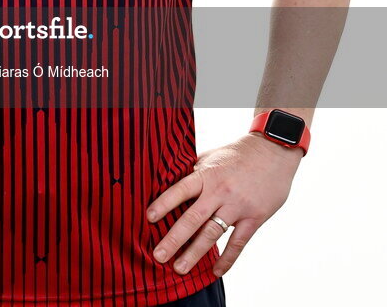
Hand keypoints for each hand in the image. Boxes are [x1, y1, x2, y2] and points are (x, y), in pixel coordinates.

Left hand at [145, 133, 303, 277]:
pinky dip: (227, 259)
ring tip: (179, 268)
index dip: (164, 203)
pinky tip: (215, 271)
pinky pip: (238, 243)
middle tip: (158, 255)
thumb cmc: (238, 153)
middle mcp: (220, 191)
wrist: (273, 151)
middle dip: (174, 238)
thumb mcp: (212, 156)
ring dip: (195, 253)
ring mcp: (237, 206)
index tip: (148, 218)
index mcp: (207, 174)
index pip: (181, 190)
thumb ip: (194, 171)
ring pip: (212, 234)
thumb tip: (170, 180)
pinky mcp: (254, 218)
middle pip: (193, 218)